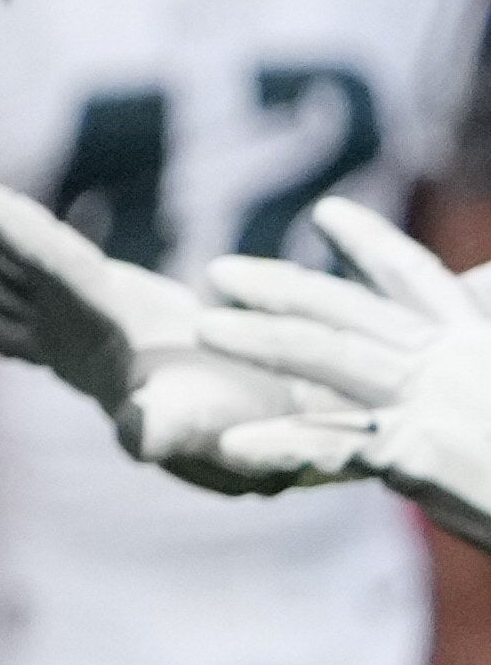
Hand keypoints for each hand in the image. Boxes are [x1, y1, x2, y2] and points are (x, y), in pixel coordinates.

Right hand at [0, 178, 341, 492]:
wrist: (282, 429)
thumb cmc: (251, 425)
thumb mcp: (211, 424)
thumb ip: (173, 425)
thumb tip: (139, 430)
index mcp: (121, 315)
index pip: (51, 256)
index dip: (1, 221)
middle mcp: (95, 315)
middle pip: (17, 261)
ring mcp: (83, 337)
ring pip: (4, 289)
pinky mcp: (78, 364)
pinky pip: (4, 334)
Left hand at [194, 201, 490, 543]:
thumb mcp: (490, 400)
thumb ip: (462, 375)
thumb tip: (449, 343)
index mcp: (476, 343)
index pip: (416, 278)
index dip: (369, 244)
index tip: (326, 212)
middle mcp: (453, 360)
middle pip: (351, 311)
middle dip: (282, 287)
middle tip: (218, 271)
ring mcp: (433, 402)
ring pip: (331, 357)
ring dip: (262, 338)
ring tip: (202, 326)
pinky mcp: (418, 452)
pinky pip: (333, 443)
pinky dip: (280, 442)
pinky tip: (231, 443)